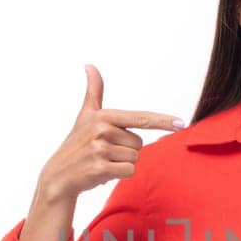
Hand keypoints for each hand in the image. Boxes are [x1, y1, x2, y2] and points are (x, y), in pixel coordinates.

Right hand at [38, 64, 184, 201]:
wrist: (58, 174)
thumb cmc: (77, 144)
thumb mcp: (85, 115)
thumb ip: (93, 91)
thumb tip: (89, 65)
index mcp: (103, 116)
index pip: (141, 118)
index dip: (163, 121)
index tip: (181, 123)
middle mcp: (102, 130)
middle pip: (139, 143)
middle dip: (125, 150)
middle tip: (105, 152)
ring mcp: (100, 149)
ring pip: (135, 158)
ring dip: (122, 164)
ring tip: (103, 161)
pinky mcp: (101, 168)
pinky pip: (129, 171)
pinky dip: (119, 175)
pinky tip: (102, 172)